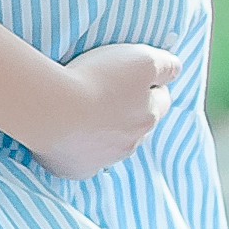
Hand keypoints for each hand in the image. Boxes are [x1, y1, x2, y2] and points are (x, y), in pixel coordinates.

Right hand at [28, 41, 181, 179]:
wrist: (52, 108)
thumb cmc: (96, 79)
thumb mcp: (141, 59)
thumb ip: (166, 65)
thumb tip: (176, 70)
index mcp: (148, 117)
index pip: (162, 99)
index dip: (151, 83)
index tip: (133, 73)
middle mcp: (131, 143)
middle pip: (137, 124)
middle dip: (128, 108)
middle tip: (106, 88)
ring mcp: (103, 160)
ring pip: (111, 144)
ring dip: (104, 128)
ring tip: (82, 107)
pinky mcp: (76, 169)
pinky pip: (83, 160)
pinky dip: (80, 148)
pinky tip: (68, 133)